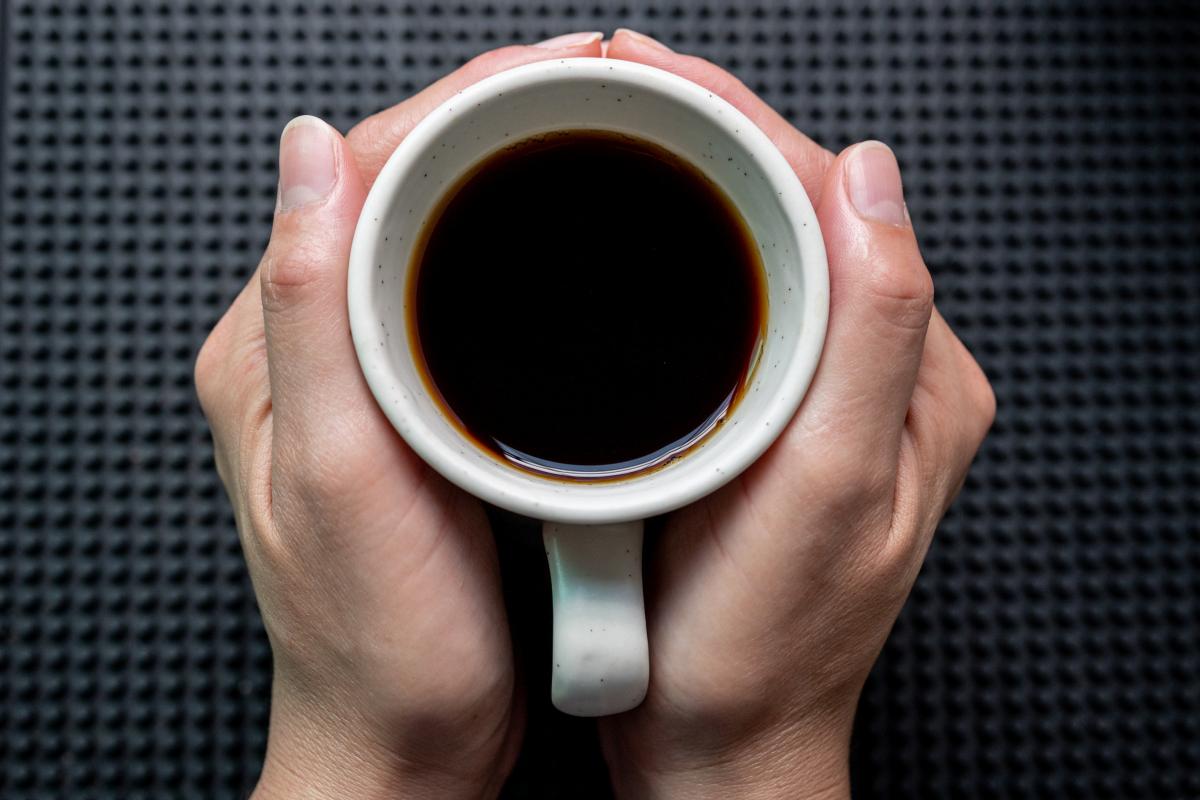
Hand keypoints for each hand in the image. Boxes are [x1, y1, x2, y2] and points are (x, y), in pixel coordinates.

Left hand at [194, 33, 603, 799]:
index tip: (561, 72)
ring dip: (516, 177)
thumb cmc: (380, 640)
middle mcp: (311, 346)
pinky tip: (583, 246)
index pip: (355, 169)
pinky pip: (465, 292)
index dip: (459, 104)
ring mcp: (369, 374)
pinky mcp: (419, 406)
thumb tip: (309, 147)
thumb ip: (313, 311)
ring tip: (607, 142)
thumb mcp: (343, 478)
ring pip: (441, 233)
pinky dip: (524, 250)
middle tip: (606, 94)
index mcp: (273, 345)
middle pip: (402, 188)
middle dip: (500, 123)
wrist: (407, 736)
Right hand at [597, 30, 995, 798]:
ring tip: (607, 130)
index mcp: (914, 379)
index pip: (840, 201)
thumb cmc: (764, 643)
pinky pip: (728, 302)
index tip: (648, 72)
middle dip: (706, 134)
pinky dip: (675, 250)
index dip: (743, 122)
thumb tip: (875, 177)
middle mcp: (877, 376)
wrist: (720, 737)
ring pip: (758, 249)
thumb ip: (871, 332)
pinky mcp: (764, 419)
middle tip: (608, 84)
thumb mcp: (830, 490)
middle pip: (797, 211)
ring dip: (688, 181)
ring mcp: (817, 396)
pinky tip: (621, 233)